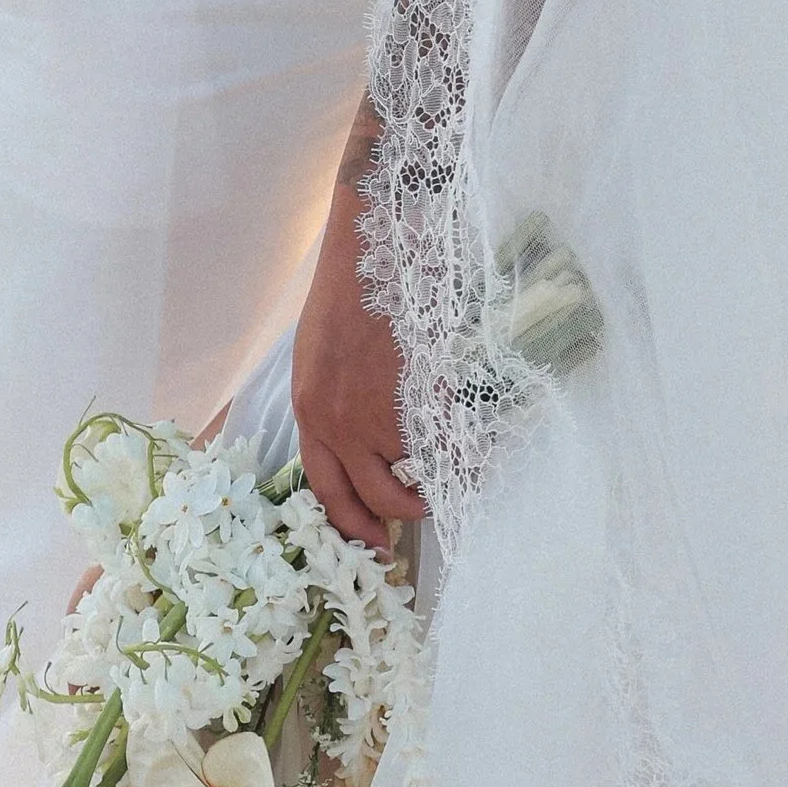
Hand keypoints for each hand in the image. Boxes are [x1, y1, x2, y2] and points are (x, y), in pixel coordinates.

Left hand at [291, 107, 423, 550]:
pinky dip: (465, 457)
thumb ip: (334, 401)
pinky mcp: (423, 397)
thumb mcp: (320, 353)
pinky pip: (448, 448)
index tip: (371, 542)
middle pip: (373, 498)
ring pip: (414, 479)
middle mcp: (341, 423)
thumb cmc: (351, 290)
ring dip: (433, 487)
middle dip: (400, 513)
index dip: (349, 523)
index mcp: (311, 410)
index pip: (325, 489)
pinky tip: (476, 450)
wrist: (377, 244)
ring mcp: (384, 413)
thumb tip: (360, 441)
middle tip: (421, 510)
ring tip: (449, 474)